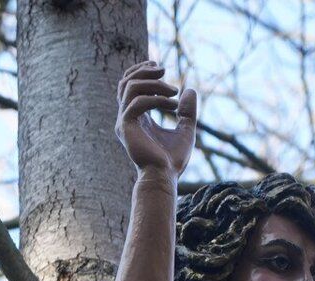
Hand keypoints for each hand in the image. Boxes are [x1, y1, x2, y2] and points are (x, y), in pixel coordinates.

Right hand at [116, 60, 197, 178]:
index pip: (130, 85)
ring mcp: (124, 122)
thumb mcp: (186, 130)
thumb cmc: (172, 160)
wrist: (165, 178)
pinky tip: (173, 106)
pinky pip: (137, 102)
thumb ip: (187, 111)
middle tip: (165, 71)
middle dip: (144, 71)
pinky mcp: (126, 127)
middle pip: (126, 82)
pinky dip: (157, 99)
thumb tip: (190, 90)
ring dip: (154, 84)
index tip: (159, 67)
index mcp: (137, 116)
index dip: (141, 71)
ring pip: (130, 88)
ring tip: (174, 91)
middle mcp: (126, 117)